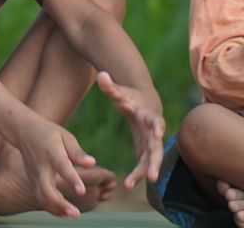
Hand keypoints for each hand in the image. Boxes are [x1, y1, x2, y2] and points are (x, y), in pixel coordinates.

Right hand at [12, 115, 97, 217]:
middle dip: (60, 203)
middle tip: (76, 213)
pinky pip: (41, 198)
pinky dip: (52, 208)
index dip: (72, 179)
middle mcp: (41, 167)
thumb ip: (77, 152)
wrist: (23, 131)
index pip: (62, 167)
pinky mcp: (33, 181)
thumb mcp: (64, 136)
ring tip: (73, 215)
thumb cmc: (49, 134)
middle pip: (46, 189)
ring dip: (57, 209)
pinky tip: (65, 214)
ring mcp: (34, 176)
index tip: (82, 191)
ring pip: (42, 197)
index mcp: (51, 152)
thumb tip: (92, 163)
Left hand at [97, 71, 164, 188]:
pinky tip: (129, 185)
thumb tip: (101, 74)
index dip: (157, 126)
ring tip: (131, 185)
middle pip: (157, 149)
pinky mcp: (147, 149)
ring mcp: (152, 142)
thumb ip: (110, 86)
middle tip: (152, 177)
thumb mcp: (120, 92)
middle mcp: (154, 132)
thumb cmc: (131, 97)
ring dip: (144, 173)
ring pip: (151, 160)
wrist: (146, 103)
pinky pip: (145, 164)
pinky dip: (139, 174)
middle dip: (155, 163)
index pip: (154, 121)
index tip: (158, 133)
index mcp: (148, 116)